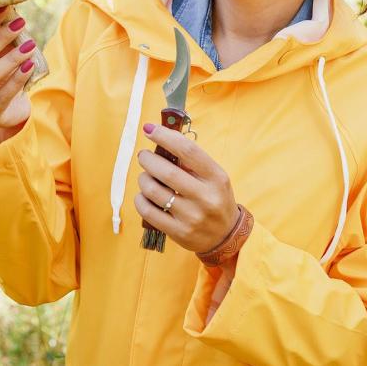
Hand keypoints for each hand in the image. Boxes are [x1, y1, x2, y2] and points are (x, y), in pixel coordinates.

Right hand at [0, 5, 36, 128]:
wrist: (9, 111)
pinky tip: (29, 66)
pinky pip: (2, 97)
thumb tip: (13, 11)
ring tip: (29, 46)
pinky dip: (16, 80)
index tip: (6, 5)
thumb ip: (0, 40)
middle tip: (20, 23)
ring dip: (10, 59)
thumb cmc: (2, 78)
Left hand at [133, 122, 239, 253]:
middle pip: (167, 172)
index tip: (149, 129)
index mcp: (216, 178)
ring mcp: (191, 217)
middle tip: (143, 156)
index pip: (188, 151)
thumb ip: (192, 162)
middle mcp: (205, 197)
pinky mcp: (178, 232)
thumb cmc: (216, 199)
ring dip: (143, 179)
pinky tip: (144, 196)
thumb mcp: (215, 178)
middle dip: (148, 160)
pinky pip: (148, 211)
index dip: (165, 136)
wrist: (226, 236)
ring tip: (145, 177)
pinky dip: (140, 199)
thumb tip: (162, 141)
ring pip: (153, 191)